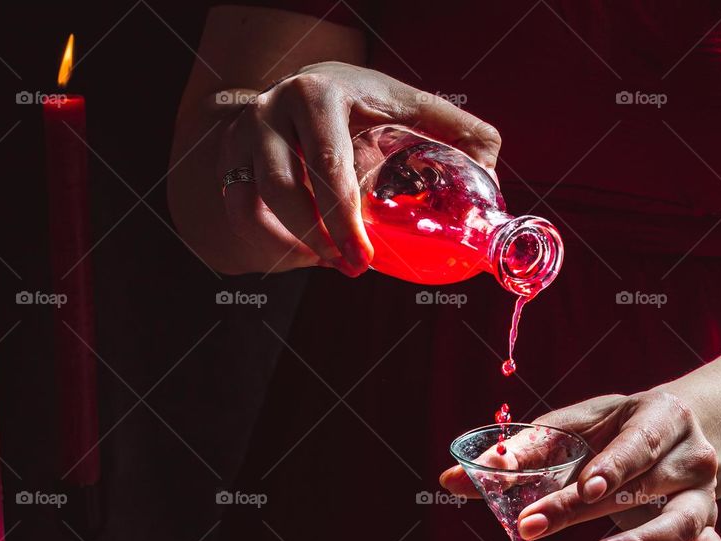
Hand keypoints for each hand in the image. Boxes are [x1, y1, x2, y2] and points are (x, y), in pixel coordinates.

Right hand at [216, 62, 500, 273]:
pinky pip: (241, 216)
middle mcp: (274, 108)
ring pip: (259, 206)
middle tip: (355, 269)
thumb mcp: (409, 108)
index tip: (367, 258)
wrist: (300, 99)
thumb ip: (457, 133)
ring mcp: (245, 135)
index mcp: (322, 91)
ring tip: (335, 261)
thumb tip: (492, 171)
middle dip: (322, 240)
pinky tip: (305, 254)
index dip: (345, 217)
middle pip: (286, 189)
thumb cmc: (364, 109)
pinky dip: (271, 244)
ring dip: (297, 245)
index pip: (327, 160)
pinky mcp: (228, 162)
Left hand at [441, 391, 720, 540]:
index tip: (584, 485)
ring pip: (676, 522)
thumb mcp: (576, 429)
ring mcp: (698, 493)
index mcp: (659, 417)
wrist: (688, 429)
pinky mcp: (700, 524)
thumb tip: (446, 480)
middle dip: (581, 508)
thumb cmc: (616, 430)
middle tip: (530, 527)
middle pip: (636, 486)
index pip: (632, 444)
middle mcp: (687, 454)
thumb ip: (518, 454)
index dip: (609, 466)